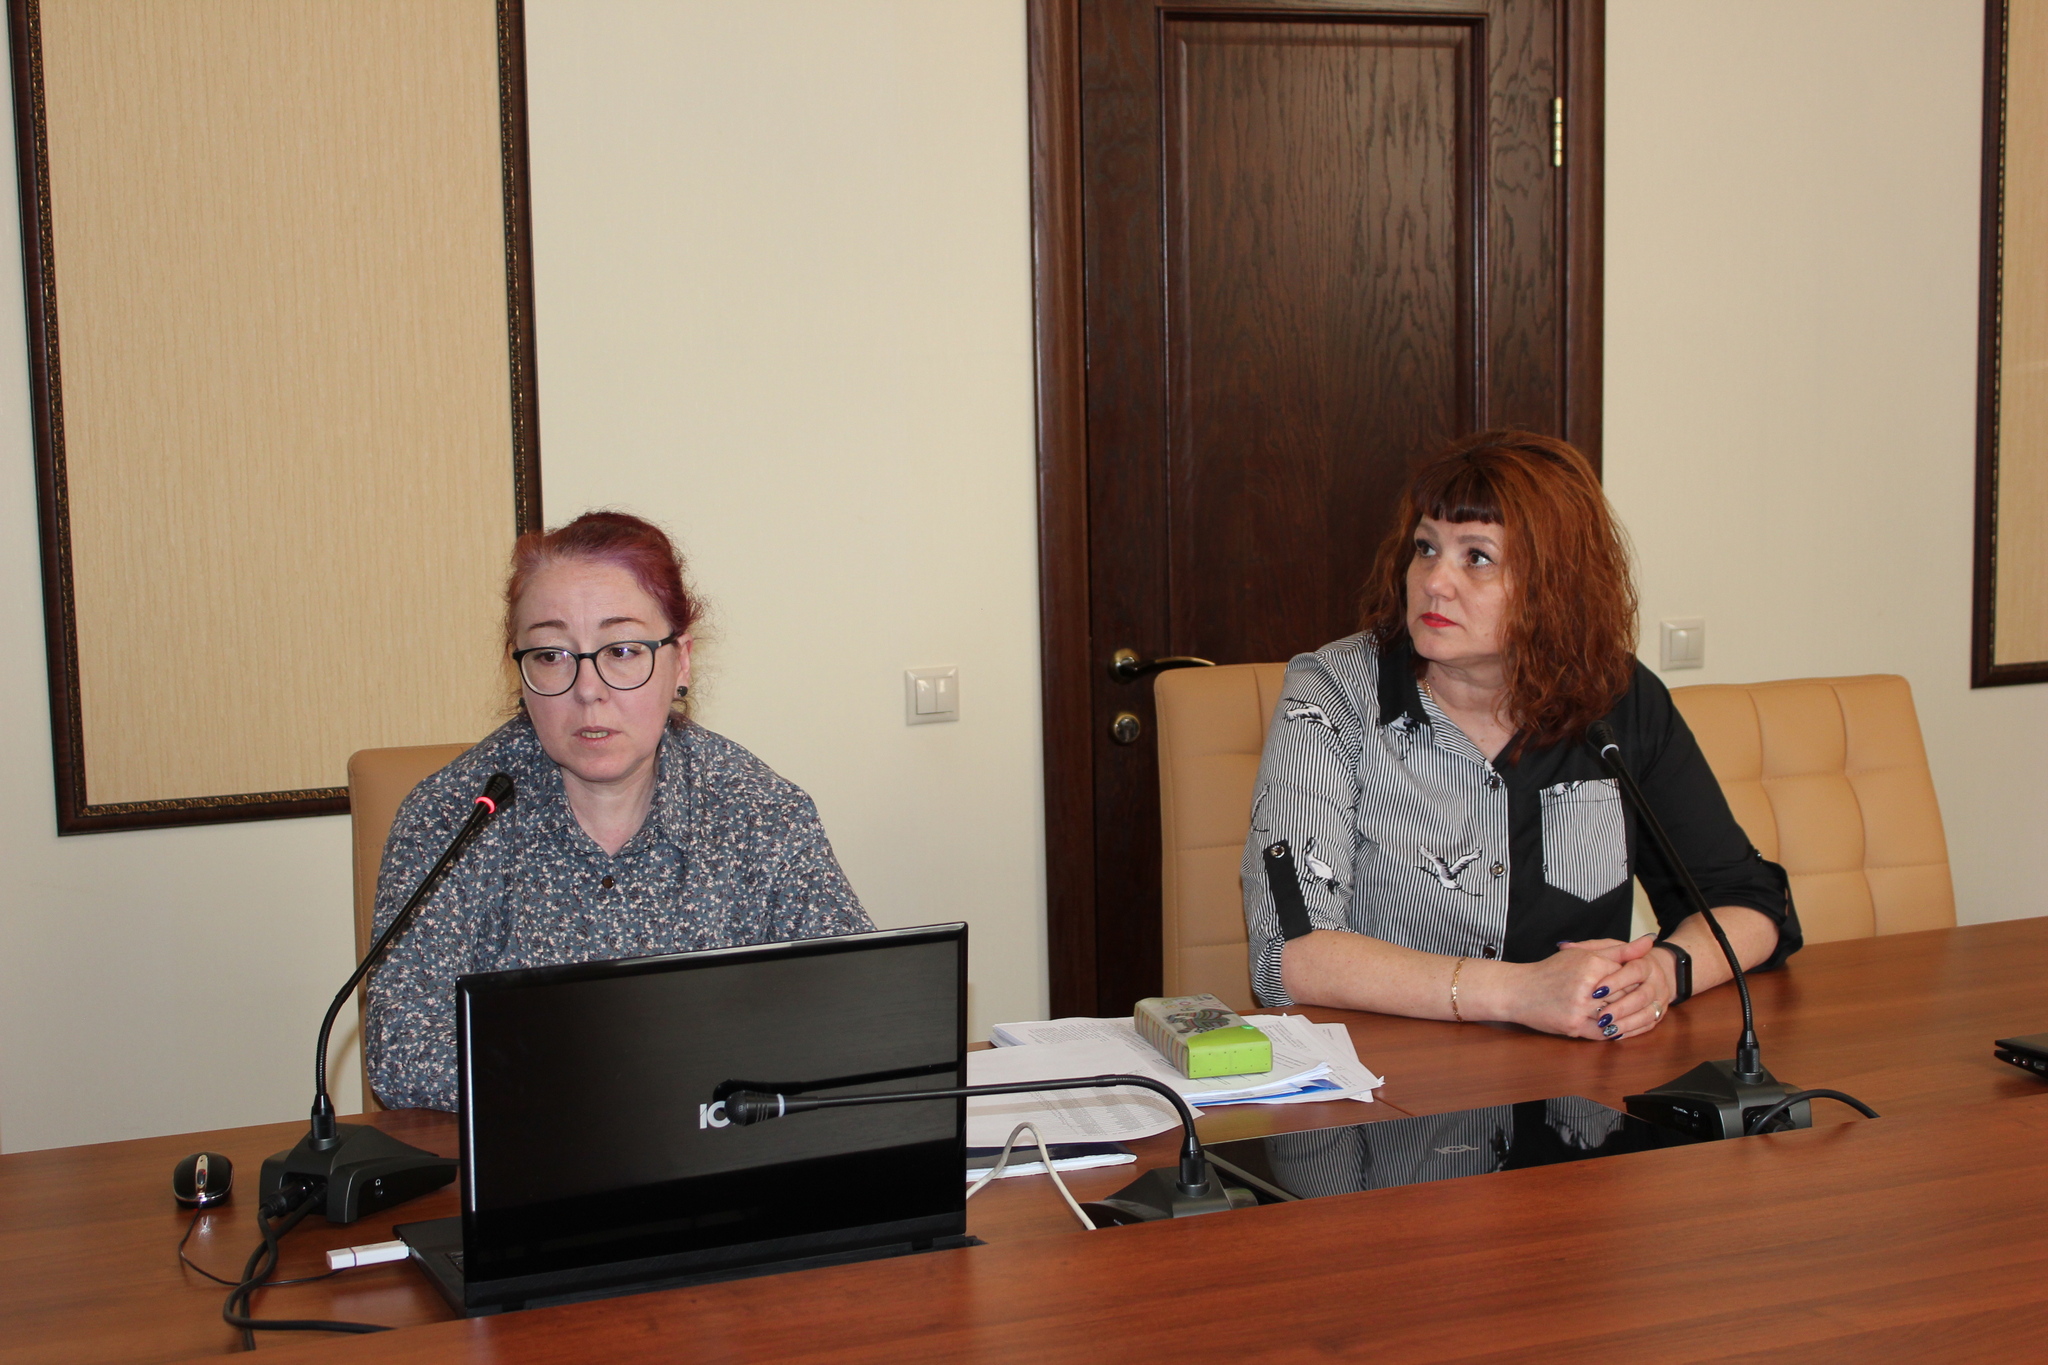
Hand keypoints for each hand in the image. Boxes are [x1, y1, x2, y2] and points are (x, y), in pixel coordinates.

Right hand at [1506, 933, 1652, 1038]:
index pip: (1628, 975)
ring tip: (1621, 1013)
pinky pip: (1604, 1033)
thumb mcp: (1582, 954)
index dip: (1630, 981)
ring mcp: (1580, 1008)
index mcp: (1591, 964)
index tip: (1630, 984)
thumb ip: (1619, 950)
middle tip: (1630, 1000)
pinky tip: (1610, 1025)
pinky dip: (1611, 1030)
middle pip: (1625, 996)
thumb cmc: (1550, 971)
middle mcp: (1587, 986)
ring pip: (1616, 1015)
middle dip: (1627, 999)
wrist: (1518, 991)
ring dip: (1620, 1016)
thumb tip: (1650, 941)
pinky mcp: (1574, 1026)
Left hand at [1592, 936, 1674, 1039]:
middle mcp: (1657, 981)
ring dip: (1626, 1023)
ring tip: (1606, 1028)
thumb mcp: (1608, 951)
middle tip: (1600, 1016)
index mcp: (1646, 962)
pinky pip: (1648, 1025)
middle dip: (1620, 1007)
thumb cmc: (1621, 962)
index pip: (1634, 971)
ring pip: (1648, 1014)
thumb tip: (1564, 946)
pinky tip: (1614, 1034)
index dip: (1616, 981)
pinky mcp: (1659, 1014)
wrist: (1650, 975)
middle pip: (1642, 995)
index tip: (1596, 992)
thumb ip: (1590, 949)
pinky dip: (1632, 1031)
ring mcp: (1660, 999)